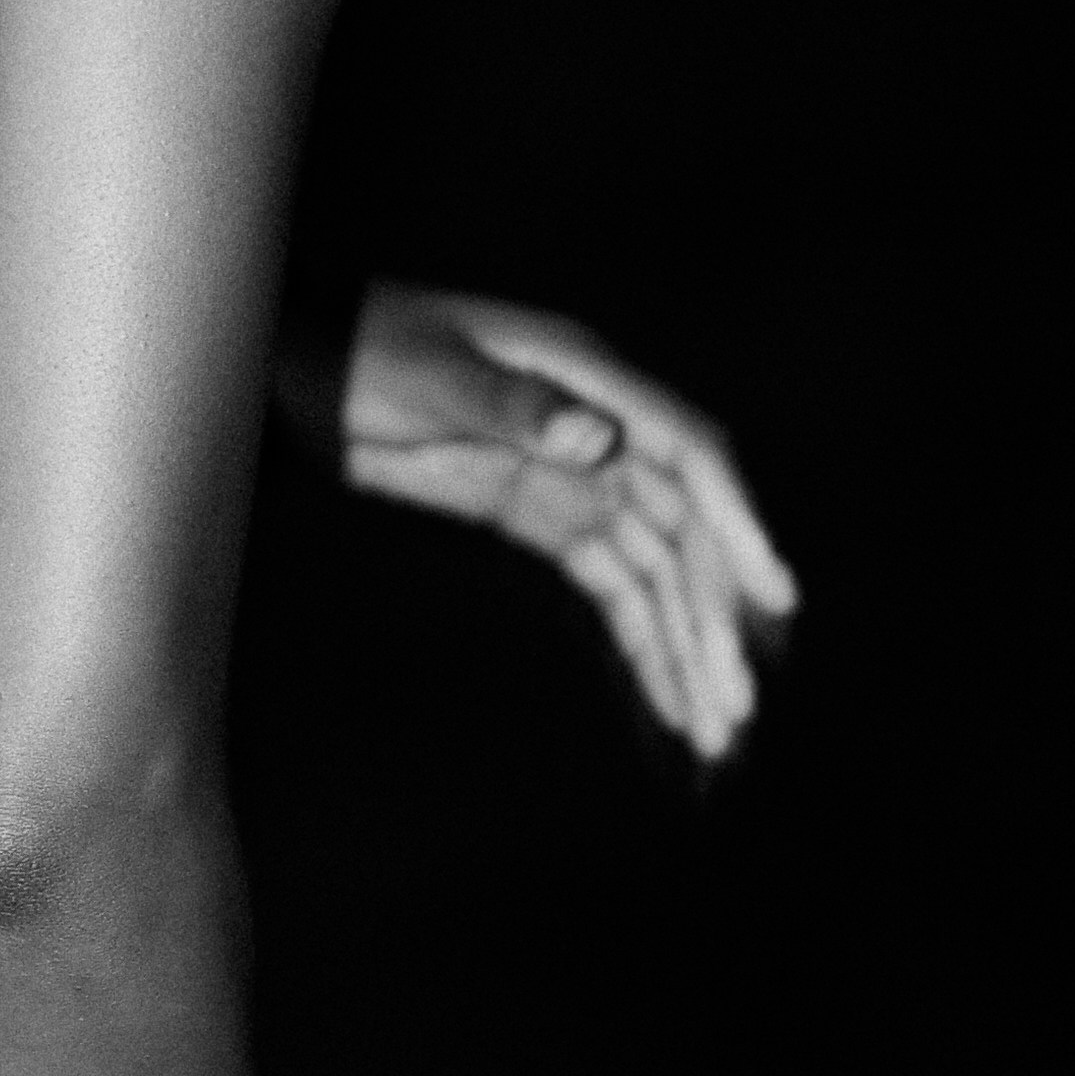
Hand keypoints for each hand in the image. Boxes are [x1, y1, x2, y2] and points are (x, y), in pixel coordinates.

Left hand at [336, 283, 799, 759]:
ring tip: (716, 727)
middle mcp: (599, 430)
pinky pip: (611, 582)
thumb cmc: (364, 348)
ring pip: (655, 571)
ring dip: (688, 645)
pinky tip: (669, 698)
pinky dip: (643, 639)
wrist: (302, 364)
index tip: (772, 597)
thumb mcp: (430, 375)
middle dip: (713, 620)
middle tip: (734, 706)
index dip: (736, 525)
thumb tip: (595, 440)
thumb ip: (511, 406)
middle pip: (682, 532)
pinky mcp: (543, 515)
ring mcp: (576, 475)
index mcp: (587, 382)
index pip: (687, 457)